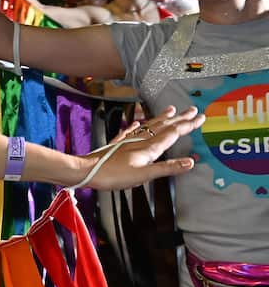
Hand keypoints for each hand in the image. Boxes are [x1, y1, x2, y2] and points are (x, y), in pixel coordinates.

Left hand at [74, 106, 204, 189]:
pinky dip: (137, 126)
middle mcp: (140, 141)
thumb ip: (166, 168)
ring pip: (149, 126)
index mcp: (149, 148)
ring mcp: (128, 141)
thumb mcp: (144, 175)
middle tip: (193, 110)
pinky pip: (131, 132)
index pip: (173, 133)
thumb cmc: (113, 175)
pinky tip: (137, 123)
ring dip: (162, 118)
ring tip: (171, 110)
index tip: (200, 117)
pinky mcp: (117, 145)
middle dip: (180, 118)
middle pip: (164, 126)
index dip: (188, 125)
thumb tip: (189, 162)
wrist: (86, 171)